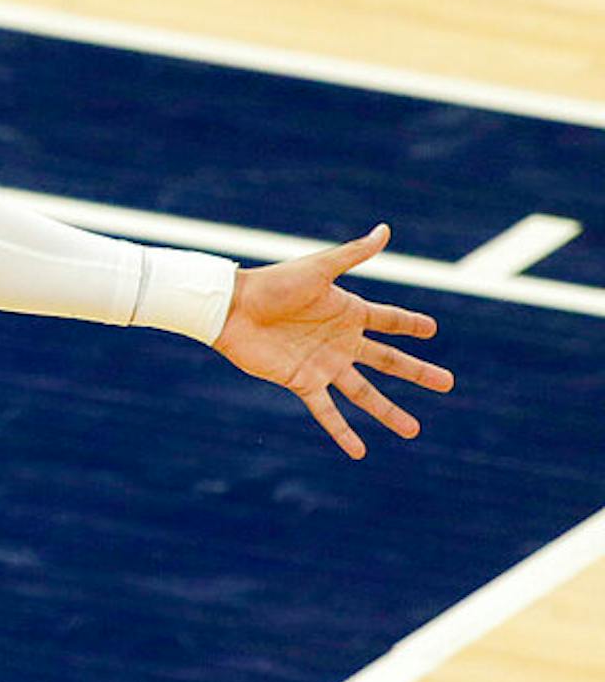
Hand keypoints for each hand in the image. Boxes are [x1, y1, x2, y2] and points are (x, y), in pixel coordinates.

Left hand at [213, 224, 454, 458]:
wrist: (233, 308)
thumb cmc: (273, 283)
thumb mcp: (319, 268)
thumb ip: (354, 255)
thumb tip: (386, 230)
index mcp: (348, 312)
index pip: (389, 321)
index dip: (410, 324)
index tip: (433, 330)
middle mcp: (341, 341)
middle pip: (388, 361)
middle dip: (417, 372)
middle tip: (448, 383)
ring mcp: (324, 364)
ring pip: (365, 394)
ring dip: (389, 412)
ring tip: (414, 430)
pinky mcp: (303, 382)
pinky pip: (327, 412)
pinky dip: (342, 432)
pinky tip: (359, 451)